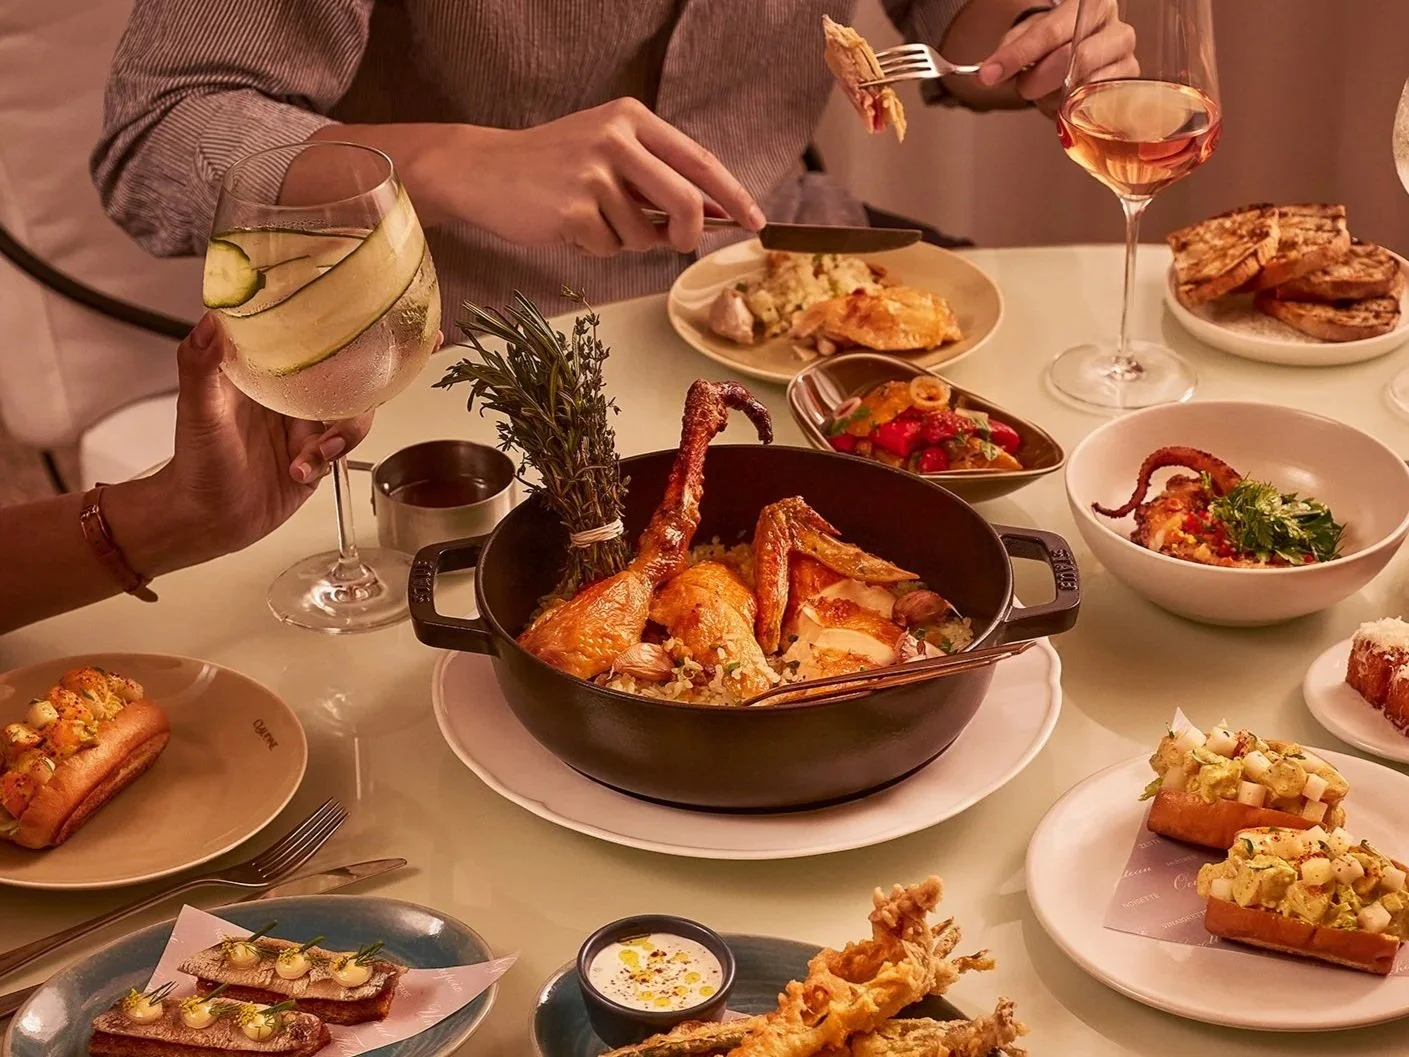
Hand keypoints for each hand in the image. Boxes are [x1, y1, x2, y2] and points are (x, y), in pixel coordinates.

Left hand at [152, 313, 373, 563]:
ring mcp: (306, 422)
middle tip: (396, 365)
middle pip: (344, 368)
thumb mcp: (197, 412)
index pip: (305, 332)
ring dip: (344, 431)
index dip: (334, 317)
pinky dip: (329, 458)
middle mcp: (288, 391)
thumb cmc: (195, 464)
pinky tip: (302, 471)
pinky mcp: (319, 454)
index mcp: (262, 369)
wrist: (209, 521)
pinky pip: (344, 446)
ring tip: (317, 452)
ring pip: (352, 410)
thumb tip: (210, 322)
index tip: (364, 304)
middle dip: (371, 370)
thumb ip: (199, 367)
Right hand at [428, 98, 764, 255]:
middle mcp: (617, 137)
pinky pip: (608, 247)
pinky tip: (567, 225)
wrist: (483, 170)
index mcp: (633, 119)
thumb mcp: (609, 154)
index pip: (700, 160)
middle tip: (677, 244)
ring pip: (644, 234)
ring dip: (625, 242)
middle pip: (685, 202)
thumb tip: (711, 216)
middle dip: (687, 235)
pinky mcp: (573, 206)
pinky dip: (595, 248)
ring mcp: (594, 171)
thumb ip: (655, 178)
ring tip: (592, 220)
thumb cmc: (553, 169)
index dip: (733, 195)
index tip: (756, 221)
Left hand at [977, 1, 1137, 117]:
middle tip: (1022, 86)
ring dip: (1054, 96)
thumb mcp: (1027, 36)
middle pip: (1071, 59)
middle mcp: (1113, 24)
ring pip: (1083, 84)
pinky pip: (1097, 102)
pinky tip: (1064, 99)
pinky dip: (1072, 106)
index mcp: (1087, 3)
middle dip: (1035, 80)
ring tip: (1046, 91)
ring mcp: (1124, 54)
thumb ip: (1008, 51)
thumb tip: (985, 75)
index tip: (989, 74)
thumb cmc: (1054, 40)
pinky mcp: (1129, 80)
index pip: (1049, 32)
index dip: (1016, 56)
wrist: (1082, 44)